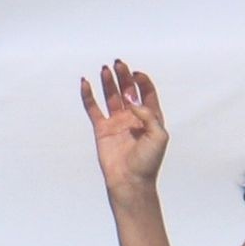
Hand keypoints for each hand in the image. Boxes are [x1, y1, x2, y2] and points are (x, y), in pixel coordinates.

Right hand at [80, 60, 168, 195]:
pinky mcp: (102, 129)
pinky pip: (93, 109)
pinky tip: (86, 83)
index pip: (146, 93)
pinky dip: (88, 96)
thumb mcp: (159, 136)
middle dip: (124, 76)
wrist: (130, 181)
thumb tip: (133, 102)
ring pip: (111, 96)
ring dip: (109, 82)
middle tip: (119, 64)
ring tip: (105, 69)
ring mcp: (117, 122)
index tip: (136, 74)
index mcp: (150, 118)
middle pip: (128, 91)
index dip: (142, 82)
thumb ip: (148, 116)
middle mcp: (133, 118)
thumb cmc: (148, 162)